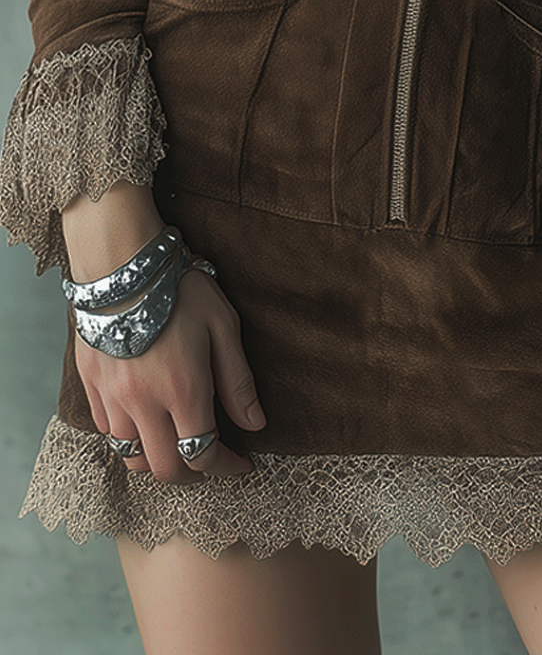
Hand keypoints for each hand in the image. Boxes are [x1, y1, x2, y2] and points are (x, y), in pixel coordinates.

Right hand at [75, 262, 266, 482]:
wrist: (123, 264)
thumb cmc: (180, 289)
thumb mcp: (223, 327)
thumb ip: (238, 381)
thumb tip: (255, 424)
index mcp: (183, 391)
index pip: (204, 454)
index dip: (226, 468)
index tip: (242, 464)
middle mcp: (144, 404)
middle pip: (165, 468)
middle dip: (192, 474)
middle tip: (209, 460)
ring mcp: (113, 397)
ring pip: (131, 456)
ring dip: (157, 459)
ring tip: (176, 443)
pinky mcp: (92, 385)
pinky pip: (107, 431)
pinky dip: (127, 437)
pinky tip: (144, 420)